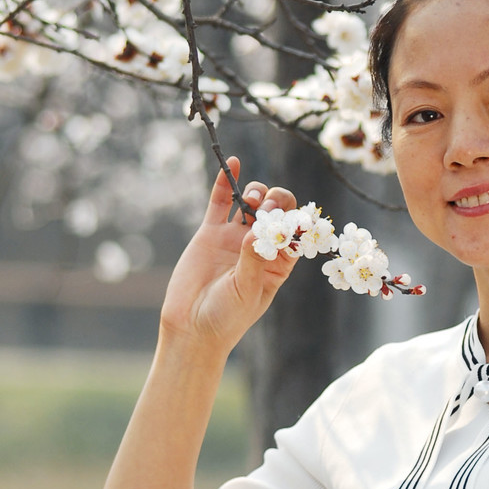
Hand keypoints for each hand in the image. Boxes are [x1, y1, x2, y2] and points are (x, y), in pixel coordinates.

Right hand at [158, 156, 301, 354]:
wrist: (191, 326)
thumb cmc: (227, 317)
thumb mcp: (247, 291)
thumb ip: (253, 260)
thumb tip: (258, 231)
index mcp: (279, 263)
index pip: (296, 232)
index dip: (296, 220)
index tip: (287, 221)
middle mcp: (260, 246)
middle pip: (277, 211)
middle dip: (277, 203)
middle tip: (266, 209)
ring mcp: (235, 236)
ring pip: (252, 203)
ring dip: (257, 193)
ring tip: (250, 201)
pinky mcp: (211, 232)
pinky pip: (221, 201)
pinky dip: (227, 181)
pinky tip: (233, 162)